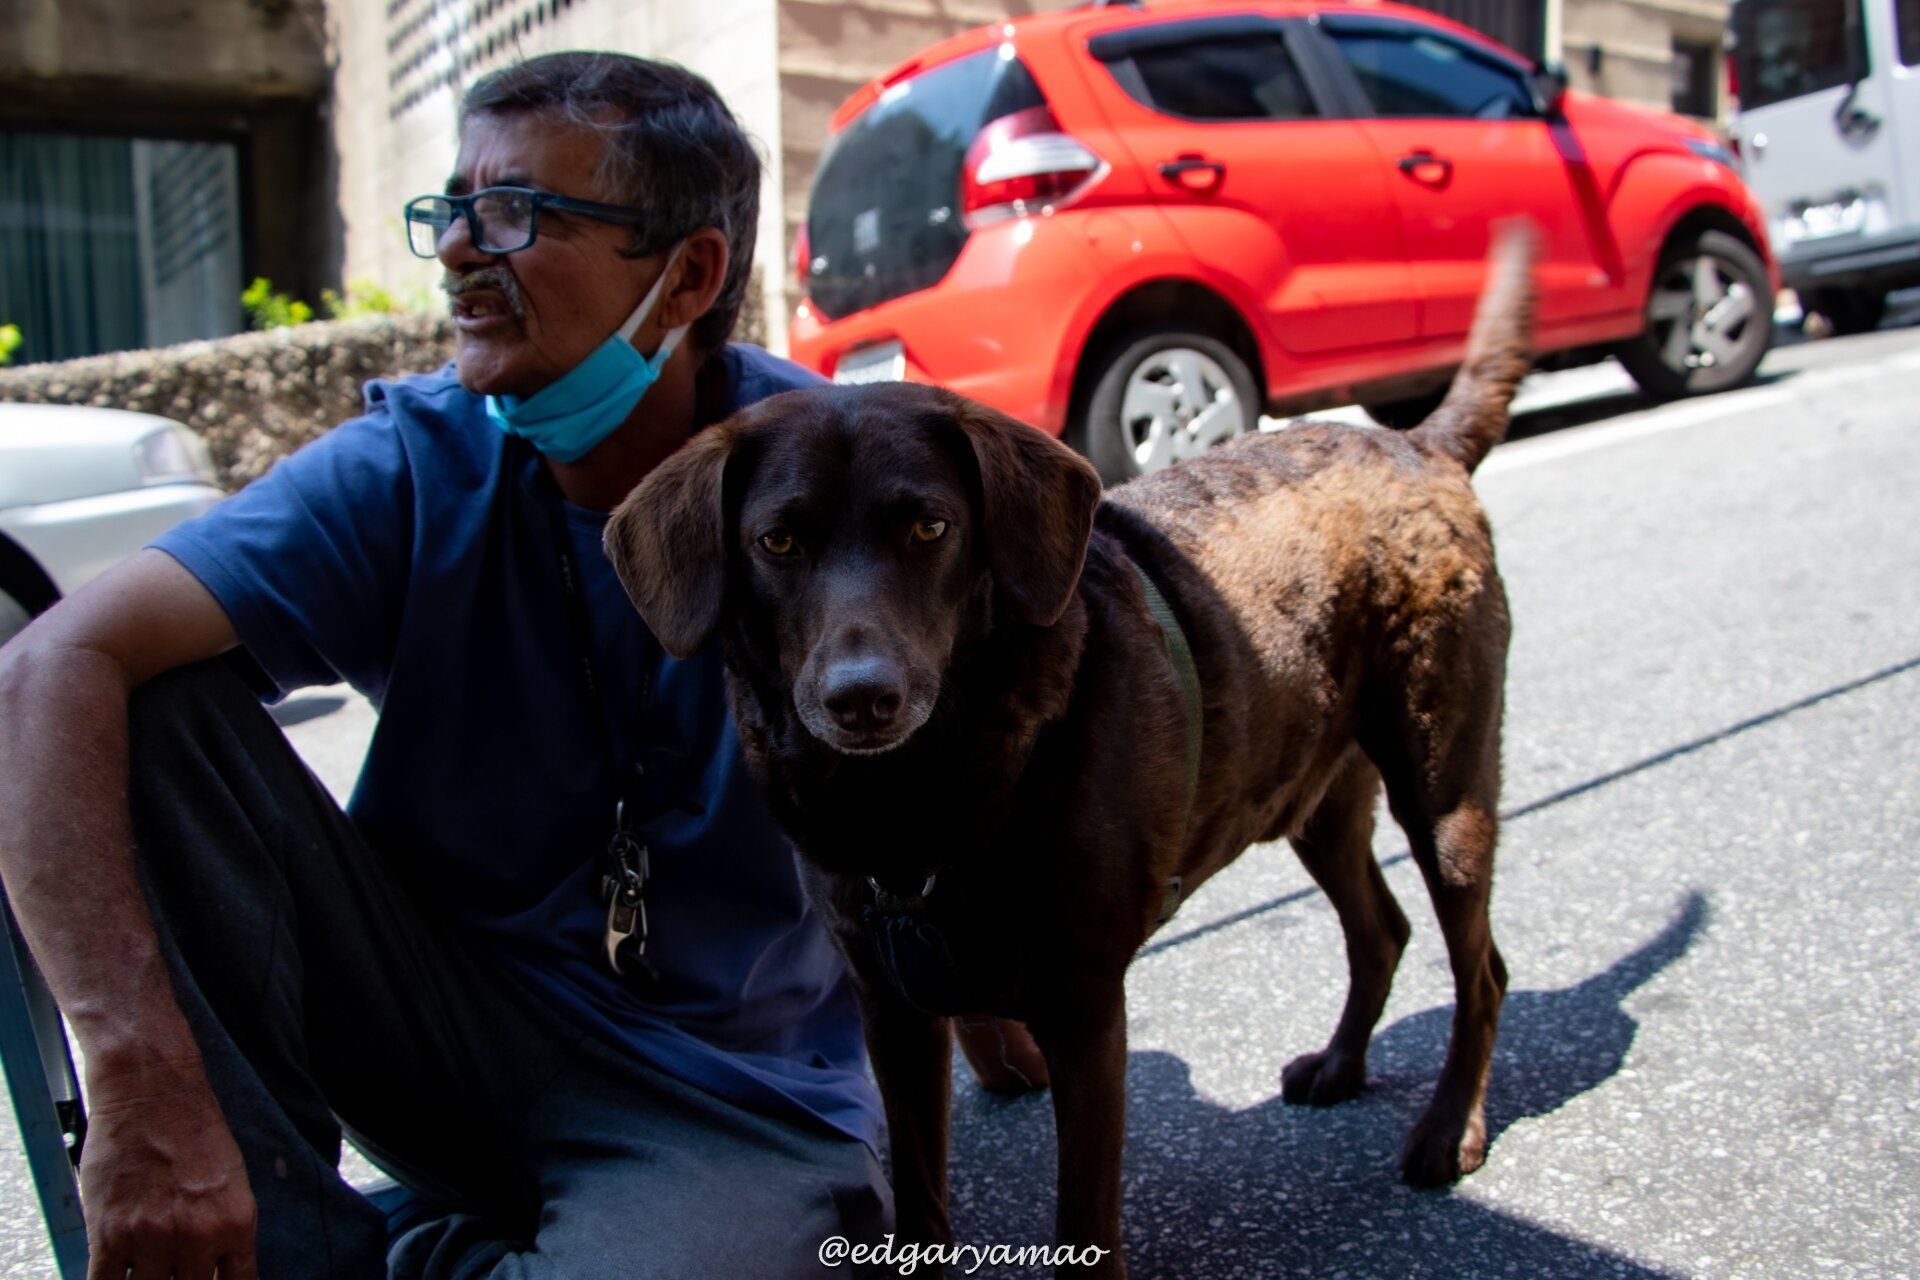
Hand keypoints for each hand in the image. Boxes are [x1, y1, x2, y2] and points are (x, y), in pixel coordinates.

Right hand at [80, 1055, 257, 1279]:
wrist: (151, 1092)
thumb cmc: (194, 1132)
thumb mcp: (231, 1184)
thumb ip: (223, 1233)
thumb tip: (214, 1272)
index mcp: (237, 1224)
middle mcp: (199, 1237)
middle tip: (172, 1272)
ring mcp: (152, 1239)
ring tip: (148, 1269)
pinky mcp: (110, 1235)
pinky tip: (115, 1277)